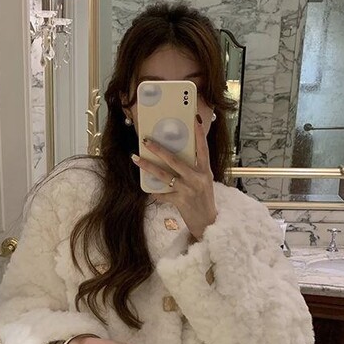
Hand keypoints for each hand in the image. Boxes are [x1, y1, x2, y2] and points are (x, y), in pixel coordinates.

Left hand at [131, 113, 216, 239]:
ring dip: (148, 166)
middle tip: (146, 141)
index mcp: (205, 171)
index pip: (203, 149)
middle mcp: (197, 178)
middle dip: (159, 149)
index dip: (199, 134)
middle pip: (175, 160)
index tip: (194, 120)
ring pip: (164, 175)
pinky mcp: (180, 201)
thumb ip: (195, 169)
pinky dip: (155, 193)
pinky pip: (162, 195)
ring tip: (136, 158)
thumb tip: (176, 157)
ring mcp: (188, 190)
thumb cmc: (204, 200)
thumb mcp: (204, 182)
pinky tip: (149, 191)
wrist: (207, 223)